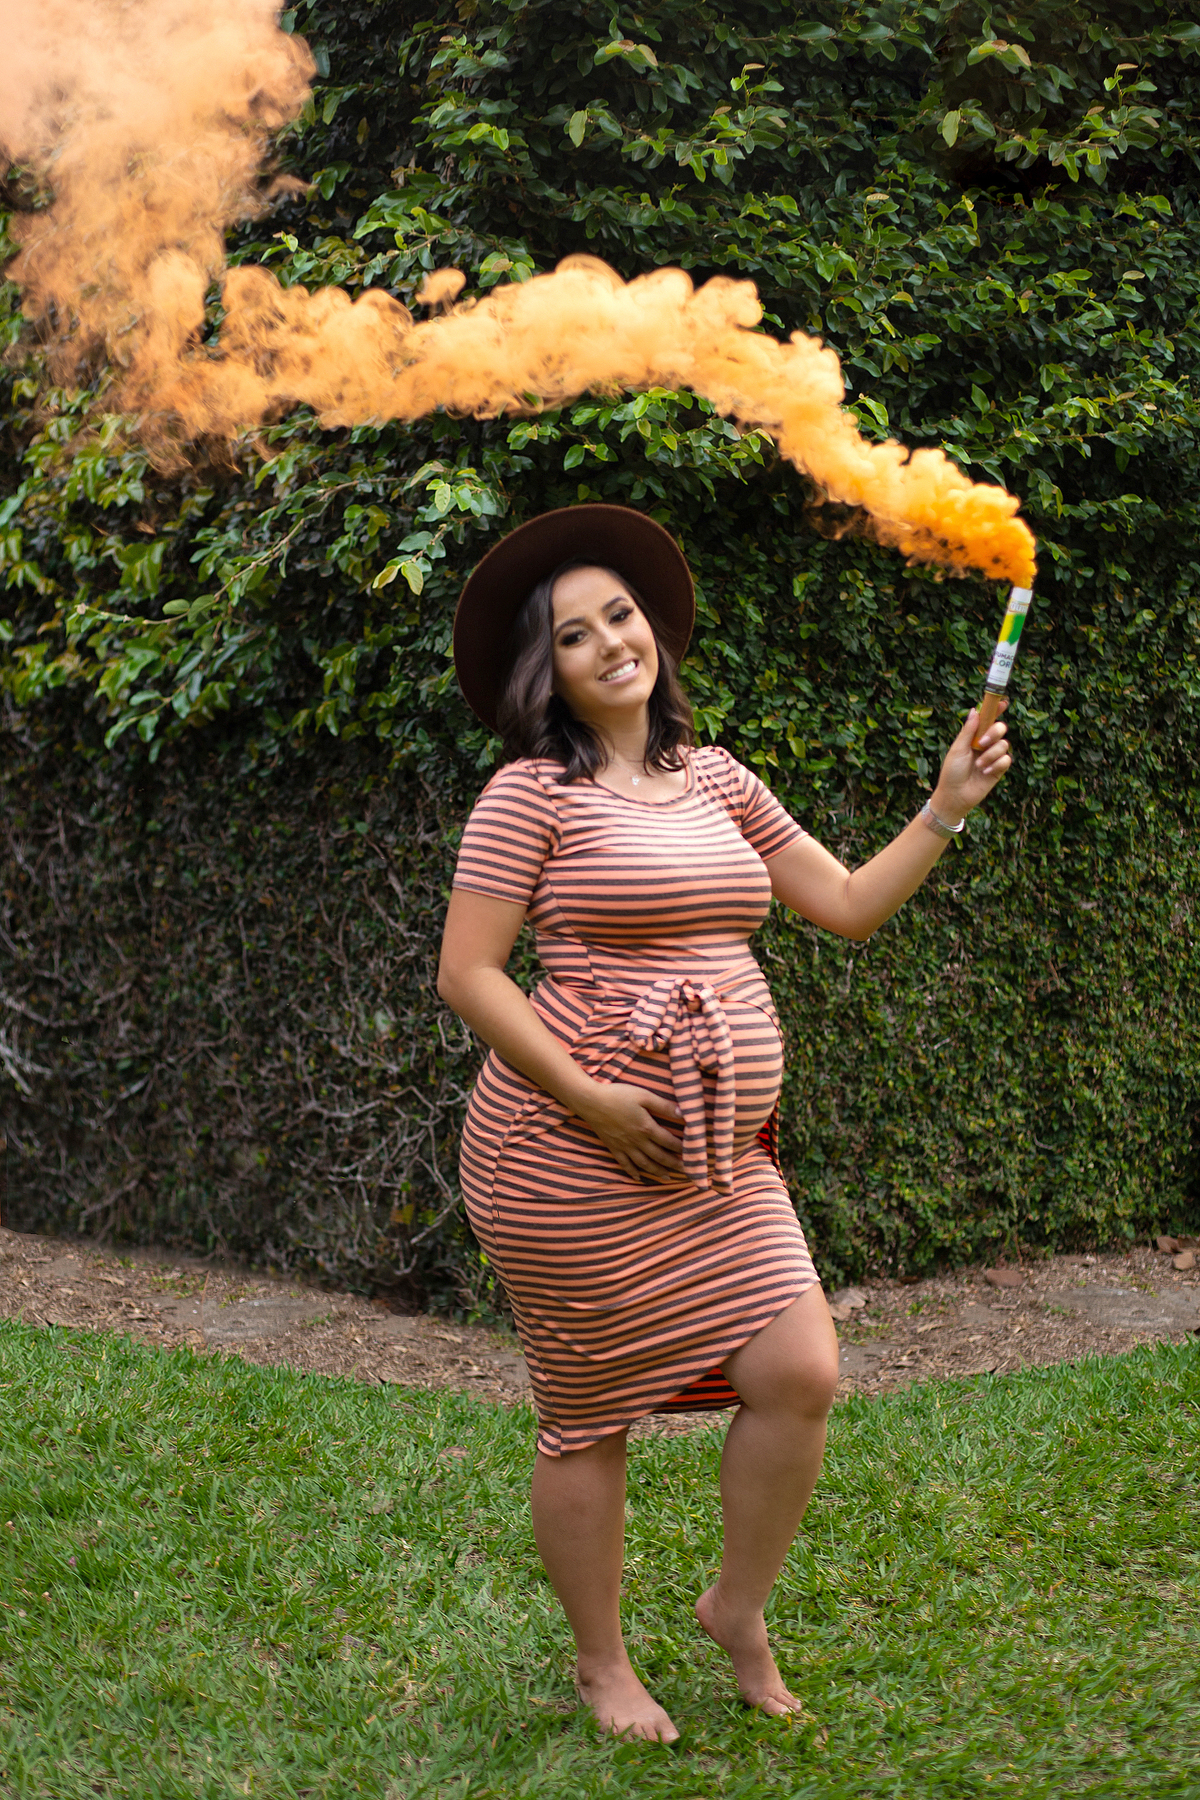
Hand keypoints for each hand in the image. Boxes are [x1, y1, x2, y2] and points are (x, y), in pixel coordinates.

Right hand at [576, 1081, 684, 1182]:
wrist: (591, 1101)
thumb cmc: (618, 1095)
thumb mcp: (643, 1096)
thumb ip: (663, 1106)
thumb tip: (683, 1113)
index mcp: (646, 1128)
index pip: (669, 1141)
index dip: (682, 1148)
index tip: (692, 1153)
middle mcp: (637, 1141)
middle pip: (659, 1156)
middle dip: (673, 1164)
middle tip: (685, 1170)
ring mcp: (624, 1146)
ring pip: (644, 1163)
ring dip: (657, 1171)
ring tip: (667, 1177)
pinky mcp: (613, 1147)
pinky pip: (624, 1164)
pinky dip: (632, 1172)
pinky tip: (638, 1178)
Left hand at [930, 702, 1012, 824]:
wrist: (955, 795)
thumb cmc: (951, 771)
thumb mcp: (957, 749)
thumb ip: (968, 730)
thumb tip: (974, 710)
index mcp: (974, 737)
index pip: (987, 720)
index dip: (995, 710)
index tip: (1002, 702)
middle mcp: (985, 744)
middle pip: (1000, 729)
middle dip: (994, 733)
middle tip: (981, 743)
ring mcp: (993, 756)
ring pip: (1004, 745)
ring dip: (990, 755)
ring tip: (978, 766)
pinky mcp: (999, 769)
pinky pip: (1006, 760)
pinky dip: (995, 765)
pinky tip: (984, 773)